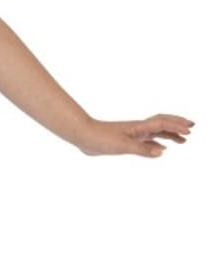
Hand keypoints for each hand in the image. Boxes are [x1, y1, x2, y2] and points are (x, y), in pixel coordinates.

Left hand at [76, 114, 194, 157]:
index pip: (162, 123)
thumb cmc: (100, 138)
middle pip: (163, 124)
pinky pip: (147, 141)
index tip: (189, 130)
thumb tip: (162, 151)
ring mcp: (133, 134)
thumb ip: (142, 149)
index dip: (177, 126)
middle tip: (192, 128)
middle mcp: (138, 128)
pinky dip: (157, 143)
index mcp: (139, 127)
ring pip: (156, 132)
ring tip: (183, 141)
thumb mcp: (122, 145)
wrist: (83, 136)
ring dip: (170, 135)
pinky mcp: (126, 140)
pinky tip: (160, 149)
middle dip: (177, 125)